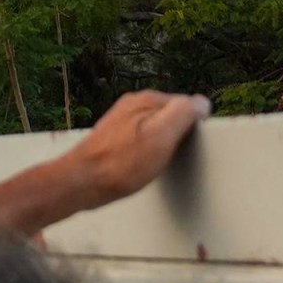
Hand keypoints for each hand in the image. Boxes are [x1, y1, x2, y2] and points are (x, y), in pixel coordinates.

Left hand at [56, 90, 207, 207]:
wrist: (80, 182)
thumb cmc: (121, 164)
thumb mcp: (160, 137)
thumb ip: (182, 114)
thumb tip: (202, 102)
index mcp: (146, 100)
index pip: (185, 104)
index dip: (193, 126)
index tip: (189, 145)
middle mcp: (132, 104)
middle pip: (169, 115)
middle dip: (177, 133)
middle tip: (175, 156)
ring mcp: (120, 120)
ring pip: (154, 127)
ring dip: (161, 142)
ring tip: (158, 162)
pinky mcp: (112, 137)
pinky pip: (140, 138)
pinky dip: (146, 150)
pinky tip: (142, 164)